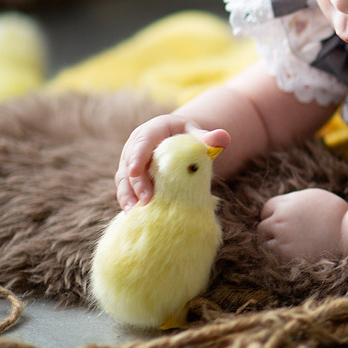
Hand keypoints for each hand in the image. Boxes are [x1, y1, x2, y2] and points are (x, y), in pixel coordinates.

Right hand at [116, 115, 230, 208]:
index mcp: (152, 131)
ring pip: (124, 179)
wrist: (177, 141)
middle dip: (137, 183)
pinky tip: (133, 216)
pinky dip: (129, 201)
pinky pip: (126, 189)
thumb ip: (209, 137)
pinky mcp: (130, 177)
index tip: (135, 171)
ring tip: (134, 212)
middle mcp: (135, 146)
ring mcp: (130, 162)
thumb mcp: (197, 135)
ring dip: (128, 196)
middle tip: (147, 200)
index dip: (137, 156)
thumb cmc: (187, 137)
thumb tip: (223, 137)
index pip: (143, 142)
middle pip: (131, 164)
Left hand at [259, 189, 347, 260]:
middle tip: (284, 237)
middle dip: (271, 231)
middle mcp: (282, 217)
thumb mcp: (316, 198)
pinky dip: (279, 255)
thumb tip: (282, 207)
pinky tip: (292, 254)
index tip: (280, 223)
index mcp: (289, 202)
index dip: (273, 216)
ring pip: (265, 241)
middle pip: (263, 225)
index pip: (268, 208)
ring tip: (290, 247)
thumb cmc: (338, 216)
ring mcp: (281, 236)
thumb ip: (295, 202)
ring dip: (274, 244)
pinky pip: (272, 254)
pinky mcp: (284, 253)